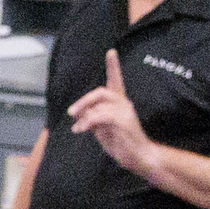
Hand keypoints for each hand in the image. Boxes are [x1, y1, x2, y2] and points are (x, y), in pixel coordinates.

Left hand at [67, 49, 158, 182]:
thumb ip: (92, 117)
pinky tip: (81, 130)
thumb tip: (79, 111)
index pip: (116, 80)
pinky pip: (100, 115)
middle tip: (71, 113)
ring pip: (99, 104)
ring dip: (84, 116)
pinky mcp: (123, 120)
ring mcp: (125, 111)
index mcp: (120, 103)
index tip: (111, 51)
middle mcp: (124, 103)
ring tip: (78, 128)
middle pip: (101, 91)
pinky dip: (87, 122)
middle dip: (83, 101)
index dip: (113, 66)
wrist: (138, 157)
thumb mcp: (101, 129)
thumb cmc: (120, 143)